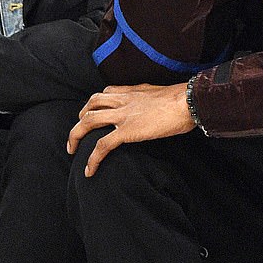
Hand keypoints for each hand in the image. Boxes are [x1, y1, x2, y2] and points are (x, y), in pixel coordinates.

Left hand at [67, 83, 194, 176]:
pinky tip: (89, 170)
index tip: (95, 112)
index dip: (97, 103)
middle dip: (80, 118)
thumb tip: (160, 107)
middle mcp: (124, 100)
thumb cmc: (185, 99)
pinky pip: (102, 146)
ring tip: (72, 150)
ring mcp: (123, 115)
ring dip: (75, 136)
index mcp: (134, 91)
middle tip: (79, 132)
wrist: (190, 101)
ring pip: (88, 122)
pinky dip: (92, 159)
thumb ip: (155, 100)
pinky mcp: (127, 131)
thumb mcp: (165, 94)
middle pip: (91, 104)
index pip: (107, 92)